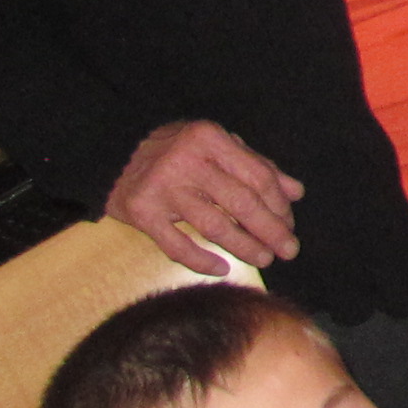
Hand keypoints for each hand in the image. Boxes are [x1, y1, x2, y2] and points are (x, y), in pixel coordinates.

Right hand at [107, 120, 303, 271]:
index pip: (258, 177)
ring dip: (245, 247)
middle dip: (271, 231)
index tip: (290, 224)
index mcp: (210, 139)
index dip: (279, 204)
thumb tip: (296, 192)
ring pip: (214, 227)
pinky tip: (223, 269)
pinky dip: (202, 261)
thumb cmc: (175, 152)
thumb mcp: (216, 146)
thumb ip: (256, 166)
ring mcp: (163, 188)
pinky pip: (177, 246)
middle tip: (289, 250)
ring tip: (265, 259)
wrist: (111, 155)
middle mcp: (187, 161)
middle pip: (241, 204)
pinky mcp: (142, 213)